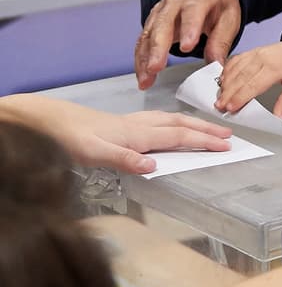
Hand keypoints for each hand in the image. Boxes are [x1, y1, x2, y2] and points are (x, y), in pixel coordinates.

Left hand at [0, 95, 230, 173]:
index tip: (227, 146)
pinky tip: (170, 126)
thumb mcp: (94, 153)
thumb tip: (154, 166)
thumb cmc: (69, 137)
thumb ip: (124, 159)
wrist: (47, 121)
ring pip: (170, 120)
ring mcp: (131, 123)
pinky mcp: (122, 124)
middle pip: (180, 125)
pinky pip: (158, 121)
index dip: (204, 142)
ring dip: (193, 124)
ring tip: (209, 128)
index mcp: (137, 134)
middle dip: (206, 130)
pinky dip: (174, 122)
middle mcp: (138, 126)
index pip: (179, 137)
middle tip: (229, 135)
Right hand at [136, 0, 241, 89]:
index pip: (192, 11)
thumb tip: (216, 64)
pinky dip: (141, 59)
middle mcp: (175, 1)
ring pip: (149, 34)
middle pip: (163, 23)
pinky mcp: (152, 22)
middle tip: (156, 67)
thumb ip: (221, 40)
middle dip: (158, 47)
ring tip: (147, 78)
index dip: (188, 29)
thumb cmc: (218, 4)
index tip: (187, 48)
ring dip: (145, 58)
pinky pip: (143, 41)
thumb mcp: (229, 18)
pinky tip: (143, 75)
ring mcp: (160, 11)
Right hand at [214, 35, 281, 117]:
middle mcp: (263, 58)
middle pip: (240, 78)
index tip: (230, 108)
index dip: (240, 98)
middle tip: (219, 106)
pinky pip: (236, 60)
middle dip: (228, 93)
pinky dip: (227, 70)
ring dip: (225, 83)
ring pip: (235, 68)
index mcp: (275, 68)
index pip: (253, 85)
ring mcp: (257, 53)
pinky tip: (224, 80)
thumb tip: (278, 117)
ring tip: (219, 97)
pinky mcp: (254, 50)